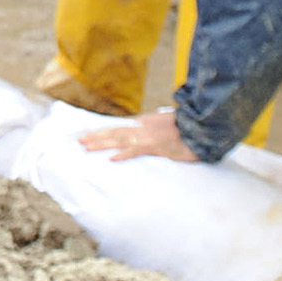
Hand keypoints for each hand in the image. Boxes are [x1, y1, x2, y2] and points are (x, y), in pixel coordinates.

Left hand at [76, 108, 202, 163]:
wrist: (202, 126)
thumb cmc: (186, 128)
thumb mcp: (165, 124)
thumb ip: (151, 127)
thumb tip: (141, 128)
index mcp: (144, 122)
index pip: (118, 127)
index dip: (102, 131)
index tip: (88, 135)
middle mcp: (143, 127)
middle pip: (114, 132)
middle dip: (96, 136)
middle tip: (79, 141)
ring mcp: (148, 136)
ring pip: (119, 139)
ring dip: (102, 143)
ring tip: (86, 147)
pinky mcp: (157, 146)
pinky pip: (136, 151)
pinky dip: (123, 154)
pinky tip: (111, 158)